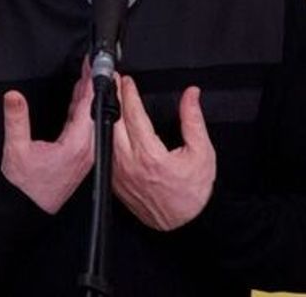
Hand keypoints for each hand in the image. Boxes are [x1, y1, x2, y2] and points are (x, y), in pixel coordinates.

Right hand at [1, 59, 94, 213]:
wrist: (26, 208)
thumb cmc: (23, 185)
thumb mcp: (15, 149)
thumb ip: (16, 120)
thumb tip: (13, 96)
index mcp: (76, 146)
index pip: (88, 107)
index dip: (91, 83)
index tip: (93, 66)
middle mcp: (85, 149)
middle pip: (93, 110)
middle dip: (93, 85)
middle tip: (93, 64)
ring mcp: (83, 153)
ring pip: (89, 118)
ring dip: (88, 96)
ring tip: (87, 75)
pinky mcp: (77, 156)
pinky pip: (83, 126)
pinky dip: (81, 108)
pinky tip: (78, 98)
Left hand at [113, 76, 215, 229]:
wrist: (185, 224)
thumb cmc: (194, 191)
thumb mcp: (202, 152)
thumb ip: (193, 120)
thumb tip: (191, 94)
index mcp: (150, 155)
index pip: (133, 115)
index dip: (128, 94)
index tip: (126, 81)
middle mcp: (129, 164)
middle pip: (113, 122)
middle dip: (112, 99)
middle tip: (112, 83)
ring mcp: (118, 173)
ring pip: (104, 136)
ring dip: (104, 115)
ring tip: (107, 98)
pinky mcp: (114, 181)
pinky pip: (103, 152)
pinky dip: (103, 134)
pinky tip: (105, 122)